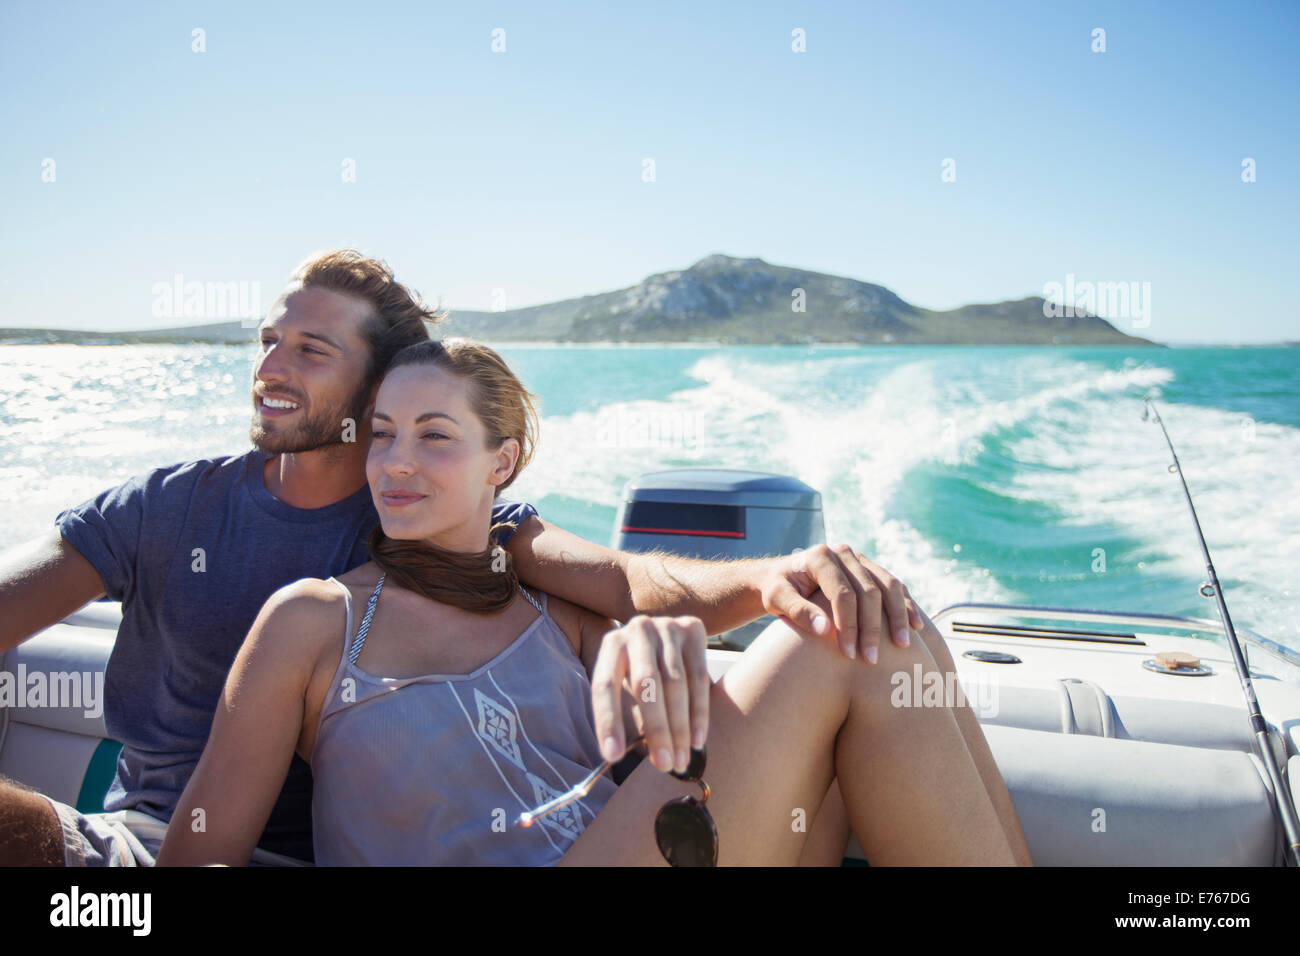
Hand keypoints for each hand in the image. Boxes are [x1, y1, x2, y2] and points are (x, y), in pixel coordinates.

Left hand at [590, 615, 708, 774]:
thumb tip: (617, 757)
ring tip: (681, 760)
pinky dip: (700, 713)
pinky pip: (699, 677)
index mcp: (610, 645)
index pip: (604, 685)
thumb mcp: (624, 685)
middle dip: (656, 729)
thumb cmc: (640, 673)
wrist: (666, 634)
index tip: (613, 757)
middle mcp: (637, 630)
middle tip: (664, 765)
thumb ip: (623, 713)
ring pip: (675, 683)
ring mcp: (667, 627)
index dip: (608, 721)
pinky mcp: (693, 630)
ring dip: (680, 728)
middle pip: (645, 684)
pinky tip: (698, 740)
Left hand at [757, 544, 922, 663]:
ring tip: (903, 646)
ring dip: (898, 616)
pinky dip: (905, 606)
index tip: (850, 654)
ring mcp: (859, 559)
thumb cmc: (777, 590)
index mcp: (819, 557)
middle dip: (872, 628)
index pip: (842, 593)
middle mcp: (843, 553)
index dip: (849, 625)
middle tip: (872, 659)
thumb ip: (797, 611)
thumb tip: (824, 629)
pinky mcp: (870, 569)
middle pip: (868, 591)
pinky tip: (915, 627)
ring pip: (888, 586)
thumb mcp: (777, 599)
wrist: (782, 577)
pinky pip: (894, 586)